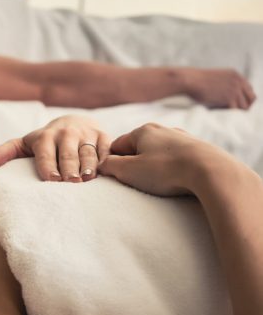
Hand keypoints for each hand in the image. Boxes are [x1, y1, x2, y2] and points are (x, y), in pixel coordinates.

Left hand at [0, 115, 110, 181]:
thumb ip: (4, 153)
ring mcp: (86, 134)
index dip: (48, 165)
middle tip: (70, 182)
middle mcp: (66, 133)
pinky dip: (106, 159)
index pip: (45, 152)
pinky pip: (106, 149)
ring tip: (87, 179)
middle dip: (69, 166)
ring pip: (88, 151)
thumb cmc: (43, 142)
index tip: (51, 179)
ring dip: (88, 165)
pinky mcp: (104, 137)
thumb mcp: (23, 144)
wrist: (73, 123)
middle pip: (68, 152)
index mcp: (45, 136)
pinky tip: (105, 172)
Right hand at [97, 123, 235, 195]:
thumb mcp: (129, 170)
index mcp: (143, 131)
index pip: (117, 145)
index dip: (112, 162)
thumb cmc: (166, 170)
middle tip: (136, 183)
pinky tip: (176, 180)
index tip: (114, 177)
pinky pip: (177, 159)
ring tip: (158, 184)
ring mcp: (182, 138)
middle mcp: (163, 130)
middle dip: (134, 165)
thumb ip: (110, 166)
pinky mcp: (199, 150)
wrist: (211, 171)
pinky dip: (173, 169)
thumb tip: (102, 164)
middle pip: (139, 148)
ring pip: (159, 153)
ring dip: (154, 167)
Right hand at [183, 68, 255, 109]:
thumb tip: (229, 99)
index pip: (249, 90)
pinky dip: (230, 114)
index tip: (236, 105)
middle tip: (233, 111)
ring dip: (235, 111)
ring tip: (225, 113)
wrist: (190, 81)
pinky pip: (236, 110)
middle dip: (244, 105)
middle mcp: (239, 81)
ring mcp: (235, 89)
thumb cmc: (197, 82)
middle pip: (251, 98)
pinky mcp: (229, 98)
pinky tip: (222, 113)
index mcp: (236, 75)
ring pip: (245, 106)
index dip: (244, 98)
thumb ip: (225, 85)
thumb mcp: (216, 78)